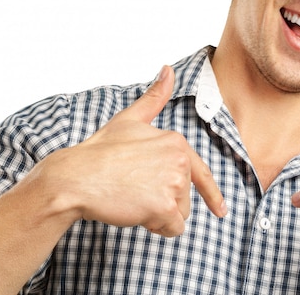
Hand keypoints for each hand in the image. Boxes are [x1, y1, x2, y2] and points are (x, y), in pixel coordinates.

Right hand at [39, 65, 226, 236]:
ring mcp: (174, 183)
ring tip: (133, 198)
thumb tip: (168, 69)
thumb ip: (154, 97)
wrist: (77, 177)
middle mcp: (180, 160)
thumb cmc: (100, 151)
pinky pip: (173, 230)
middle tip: (134, 189)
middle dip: (163, 201)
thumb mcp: (129, 119)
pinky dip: (156, 228)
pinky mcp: (165, 206)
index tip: (221, 210)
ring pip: (180, 215)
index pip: (202, 174)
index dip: (213, 194)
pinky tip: (136, 212)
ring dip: (159, 215)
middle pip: (186, 197)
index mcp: (176, 141)